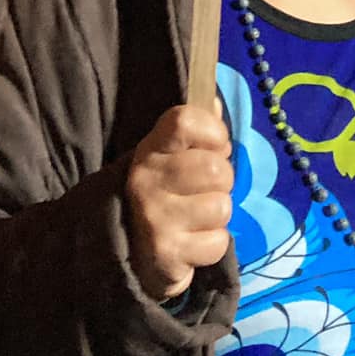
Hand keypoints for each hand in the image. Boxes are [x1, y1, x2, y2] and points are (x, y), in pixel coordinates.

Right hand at [124, 104, 232, 301]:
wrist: (133, 253)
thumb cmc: (164, 193)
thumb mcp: (172, 155)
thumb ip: (195, 127)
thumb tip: (214, 101)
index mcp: (150, 148)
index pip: (185, 120)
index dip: (213, 132)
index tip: (215, 147)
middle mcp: (146, 179)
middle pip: (216, 169)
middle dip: (221, 182)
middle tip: (204, 190)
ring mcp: (155, 218)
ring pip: (221, 207)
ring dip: (217, 215)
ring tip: (196, 217)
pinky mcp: (167, 254)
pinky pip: (218, 242)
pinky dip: (212, 244)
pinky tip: (192, 242)